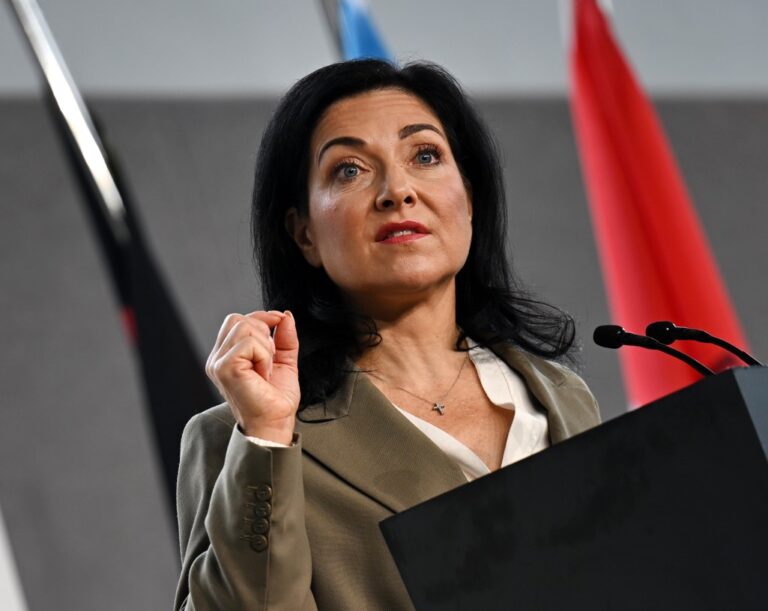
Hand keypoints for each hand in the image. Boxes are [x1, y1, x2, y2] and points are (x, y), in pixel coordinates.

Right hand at [206, 310, 299, 443]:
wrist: (275, 423)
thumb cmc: (275, 399)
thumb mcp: (284, 360)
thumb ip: (285, 337)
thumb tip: (285, 315)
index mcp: (226, 355)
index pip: (237, 320)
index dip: (261, 318)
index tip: (279, 324)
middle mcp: (217, 358)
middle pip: (239, 320)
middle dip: (263, 333)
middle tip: (268, 360)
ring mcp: (218, 363)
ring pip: (244, 328)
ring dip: (265, 348)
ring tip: (265, 370)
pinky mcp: (225, 367)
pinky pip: (249, 343)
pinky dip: (264, 357)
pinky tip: (262, 375)